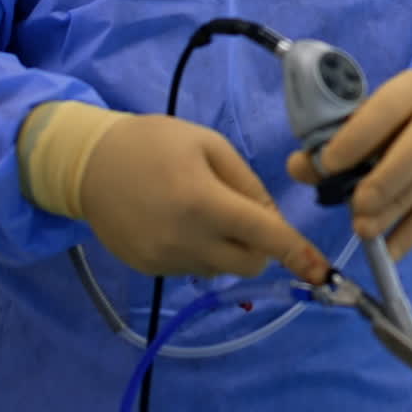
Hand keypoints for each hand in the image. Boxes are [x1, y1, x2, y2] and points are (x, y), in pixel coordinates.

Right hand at [81, 114, 328, 282]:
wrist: (89, 164)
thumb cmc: (155, 142)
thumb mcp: (209, 144)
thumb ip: (246, 183)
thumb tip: (270, 220)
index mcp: (203, 203)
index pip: (262, 235)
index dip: (296, 252)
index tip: (322, 270)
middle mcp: (184, 241)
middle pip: (248, 263)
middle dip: (262, 245)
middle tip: (247, 212)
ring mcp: (164, 260)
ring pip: (222, 269)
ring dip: (230, 248)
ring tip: (206, 208)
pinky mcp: (148, 269)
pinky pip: (194, 269)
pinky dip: (204, 252)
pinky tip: (184, 220)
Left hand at [287, 69, 411, 260]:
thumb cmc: (398, 118)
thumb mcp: (370, 114)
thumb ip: (333, 139)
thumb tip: (298, 166)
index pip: (387, 108)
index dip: (357, 137)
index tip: (327, 164)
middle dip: (385, 178)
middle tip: (356, 204)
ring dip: (392, 211)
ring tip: (362, 229)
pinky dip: (410, 235)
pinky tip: (387, 251)